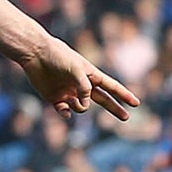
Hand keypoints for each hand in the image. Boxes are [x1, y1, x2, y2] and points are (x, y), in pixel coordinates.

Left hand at [19, 35, 140, 120]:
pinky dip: (66, 113)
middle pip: (102, 99)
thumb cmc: (58, 56)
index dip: (124, 95)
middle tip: (126, 117)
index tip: (136, 103)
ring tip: (70, 99)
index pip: (111, 87)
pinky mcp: (54, 98)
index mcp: (90, 75)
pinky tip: (65, 110)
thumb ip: (84, 87)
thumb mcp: (75, 69)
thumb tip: (86, 104)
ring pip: (81, 107)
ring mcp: (69, 92)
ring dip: (80, 107)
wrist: (36, 54)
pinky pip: (64, 111)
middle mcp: (81, 85)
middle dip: (114, 108)